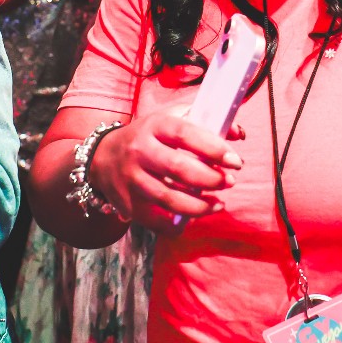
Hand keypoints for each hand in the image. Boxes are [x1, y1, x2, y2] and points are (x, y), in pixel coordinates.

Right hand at [89, 103, 242, 233]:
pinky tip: (193, 219)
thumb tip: (238, 133)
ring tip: (219, 204)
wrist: (103, 156)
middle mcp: (140, 151)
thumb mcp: (173, 118)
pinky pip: (154, 220)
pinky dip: (176, 224)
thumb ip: (206, 121)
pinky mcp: (127, 203)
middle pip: (178, 169)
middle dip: (210, 179)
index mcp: (156, 125)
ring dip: (199, 206)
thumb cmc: (150, 135)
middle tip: (230, 182)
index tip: (235, 161)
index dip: (213, 148)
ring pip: (168, 198)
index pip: (187, 135)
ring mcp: (132, 179)